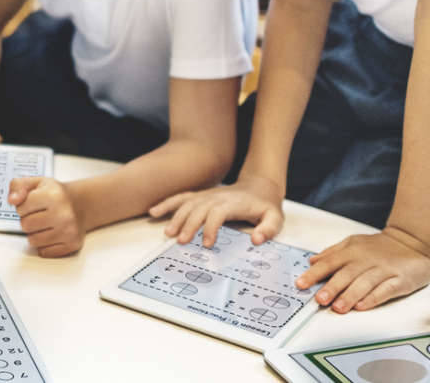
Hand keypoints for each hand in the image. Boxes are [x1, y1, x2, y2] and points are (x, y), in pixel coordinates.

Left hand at [8, 176, 84, 257]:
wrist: (82, 204)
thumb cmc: (56, 194)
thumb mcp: (36, 182)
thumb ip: (17, 186)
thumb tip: (12, 200)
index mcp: (53, 195)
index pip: (20, 209)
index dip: (23, 206)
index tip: (33, 203)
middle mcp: (64, 214)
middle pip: (25, 226)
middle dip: (28, 220)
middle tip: (40, 214)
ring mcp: (69, 231)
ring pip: (33, 241)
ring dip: (35, 233)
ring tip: (46, 223)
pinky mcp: (72, 245)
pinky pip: (44, 252)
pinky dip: (44, 245)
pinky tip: (52, 233)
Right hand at [148, 175, 284, 246]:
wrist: (260, 186)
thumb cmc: (266, 205)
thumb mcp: (275, 217)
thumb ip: (268, 229)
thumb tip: (256, 240)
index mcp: (233, 203)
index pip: (218, 213)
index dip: (211, 227)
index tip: (207, 244)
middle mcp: (216, 197)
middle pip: (198, 209)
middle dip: (189, 225)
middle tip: (181, 242)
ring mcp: (206, 195)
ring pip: (187, 204)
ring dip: (176, 217)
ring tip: (168, 234)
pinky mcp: (200, 196)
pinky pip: (181, 198)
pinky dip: (166, 204)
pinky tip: (153, 212)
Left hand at [298, 227, 429, 312]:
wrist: (413, 241)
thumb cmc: (380, 247)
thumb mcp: (354, 243)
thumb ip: (332, 253)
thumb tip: (312, 261)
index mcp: (352, 251)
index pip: (330, 262)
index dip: (315, 274)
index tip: (301, 284)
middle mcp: (366, 260)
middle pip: (347, 274)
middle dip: (332, 287)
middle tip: (319, 299)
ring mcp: (383, 270)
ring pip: (365, 283)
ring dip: (350, 295)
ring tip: (338, 307)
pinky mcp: (399, 280)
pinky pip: (385, 289)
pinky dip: (373, 298)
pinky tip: (363, 306)